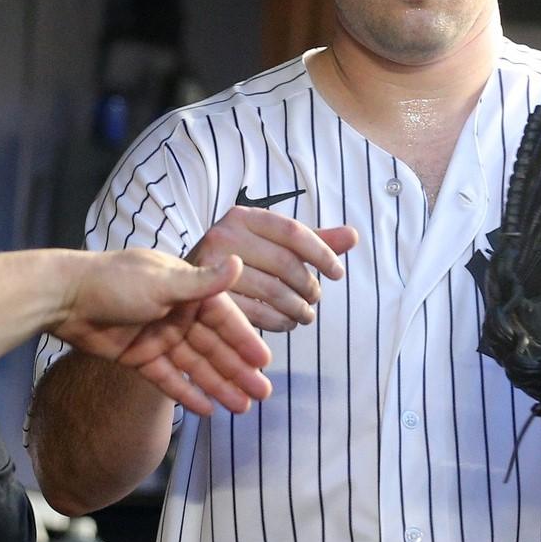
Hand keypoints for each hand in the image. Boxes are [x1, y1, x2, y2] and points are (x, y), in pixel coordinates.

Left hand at [51, 250, 273, 416]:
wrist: (63, 298)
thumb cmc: (114, 282)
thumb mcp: (162, 282)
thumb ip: (201, 282)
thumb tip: (238, 262)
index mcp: (187, 291)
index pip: (224, 319)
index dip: (244, 340)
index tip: (264, 362)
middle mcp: (177, 314)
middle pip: (214, 347)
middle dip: (238, 370)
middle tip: (262, 394)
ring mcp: (158, 337)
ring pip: (195, 366)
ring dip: (218, 385)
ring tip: (242, 407)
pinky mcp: (139, 357)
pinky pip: (168, 378)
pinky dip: (186, 393)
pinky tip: (206, 410)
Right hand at [189, 207, 359, 331]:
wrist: (187, 285)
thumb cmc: (240, 262)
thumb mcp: (272, 245)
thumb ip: (311, 241)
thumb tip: (353, 236)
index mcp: (242, 217)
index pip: (293, 231)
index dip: (322, 253)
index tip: (338, 273)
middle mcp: (224, 236)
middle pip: (284, 263)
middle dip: (309, 286)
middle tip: (316, 299)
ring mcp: (213, 268)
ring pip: (273, 291)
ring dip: (297, 308)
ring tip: (305, 314)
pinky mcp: (209, 299)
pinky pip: (256, 314)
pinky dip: (279, 323)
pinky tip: (287, 325)